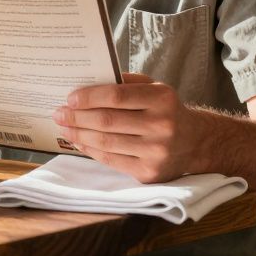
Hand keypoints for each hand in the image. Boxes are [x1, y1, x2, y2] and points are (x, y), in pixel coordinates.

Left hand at [52, 73, 205, 183]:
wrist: (196, 142)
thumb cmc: (166, 110)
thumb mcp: (154, 88)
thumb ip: (125, 82)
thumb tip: (87, 83)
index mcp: (162, 99)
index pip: (117, 96)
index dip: (89, 97)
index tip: (70, 98)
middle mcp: (162, 126)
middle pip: (107, 121)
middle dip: (77, 117)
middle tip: (59, 113)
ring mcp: (156, 152)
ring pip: (106, 142)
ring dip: (79, 134)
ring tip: (64, 127)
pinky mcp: (149, 173)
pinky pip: (111, 160)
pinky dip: (90, 150)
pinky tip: (79, 141)